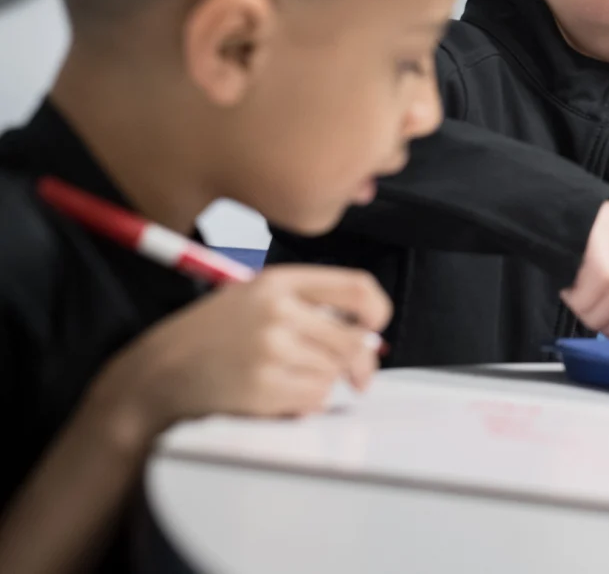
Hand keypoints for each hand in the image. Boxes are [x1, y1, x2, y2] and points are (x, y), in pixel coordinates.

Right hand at [91, 266, 390, 440]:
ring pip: (334, 372)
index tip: (376, 329)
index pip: (356, 286)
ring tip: (287, 383)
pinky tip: (276, 400)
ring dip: (322, 385)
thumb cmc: (204, 340)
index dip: (378, 311)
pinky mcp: (263, 386)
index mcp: (277, 281)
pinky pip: (314, 399)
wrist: (152, 377)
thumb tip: (367, 333)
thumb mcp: (251, 300)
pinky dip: (305, 405)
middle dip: (361, 365)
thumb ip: (306, 306)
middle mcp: (277, 310)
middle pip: (353, 339)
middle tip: (357, 378)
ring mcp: (270, 348)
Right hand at [561, 202, 608, 361]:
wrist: (582, 212)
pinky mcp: (604, 277)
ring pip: (598, 321)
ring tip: (583, 281)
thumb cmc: (599, 237)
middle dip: (600, 319)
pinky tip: (575, 277)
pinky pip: (582, 307)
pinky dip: (572, 296)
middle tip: (590, 297)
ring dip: (583, 306)